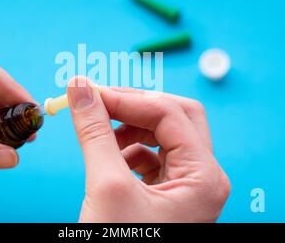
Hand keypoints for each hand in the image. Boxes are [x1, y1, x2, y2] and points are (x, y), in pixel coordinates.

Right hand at [67, 76, 230, 221]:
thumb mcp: (106, 186)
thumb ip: (94, 131)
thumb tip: (80, 89)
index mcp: (204, 176)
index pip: (169, 112)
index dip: (126, 97)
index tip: (88, 91)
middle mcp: (203, 178)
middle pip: (176, 117)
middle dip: (136, 105)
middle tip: (100, 102)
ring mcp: (187, 187)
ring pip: (164, 135)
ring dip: (130, 126)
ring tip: (100, 132)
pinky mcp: (168, 195)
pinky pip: (152, 157)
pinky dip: (128, 148)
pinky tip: (109, 156)